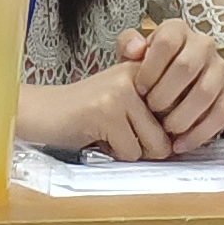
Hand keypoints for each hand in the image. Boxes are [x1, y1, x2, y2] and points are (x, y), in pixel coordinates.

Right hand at [37, 62, 177, 160]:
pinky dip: (114, 154)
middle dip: (146, 146)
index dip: (164, 132)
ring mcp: (121, 92)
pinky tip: (96, 137)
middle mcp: (137, 75)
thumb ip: (154, 114)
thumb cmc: (86, 114)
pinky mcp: (106, 111)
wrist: (42, 111)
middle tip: (119, 134)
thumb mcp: (125, 103)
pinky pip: (130, 151)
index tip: (141, 129)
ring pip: (152, 145)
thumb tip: (181, 143)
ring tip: (107, 134)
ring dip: (130, 151)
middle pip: (168, 132)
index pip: (180, 110)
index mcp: (145, 70)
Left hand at [120, 16, 223, 146]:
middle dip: (165, 93)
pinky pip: (221, 114)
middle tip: (152, 108)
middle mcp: (203, 45)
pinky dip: (200, 133)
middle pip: (187, 66)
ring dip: (182, 115)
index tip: (140, 88)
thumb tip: (136, 49)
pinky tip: (181, 143)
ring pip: (205, 92)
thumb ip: (128, 45)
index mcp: (178, 30)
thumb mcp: (133, 54)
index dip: (151, 67)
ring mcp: (220, 69)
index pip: (167, 41)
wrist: (175, 84)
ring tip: (166, 128)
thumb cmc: (151, 70)